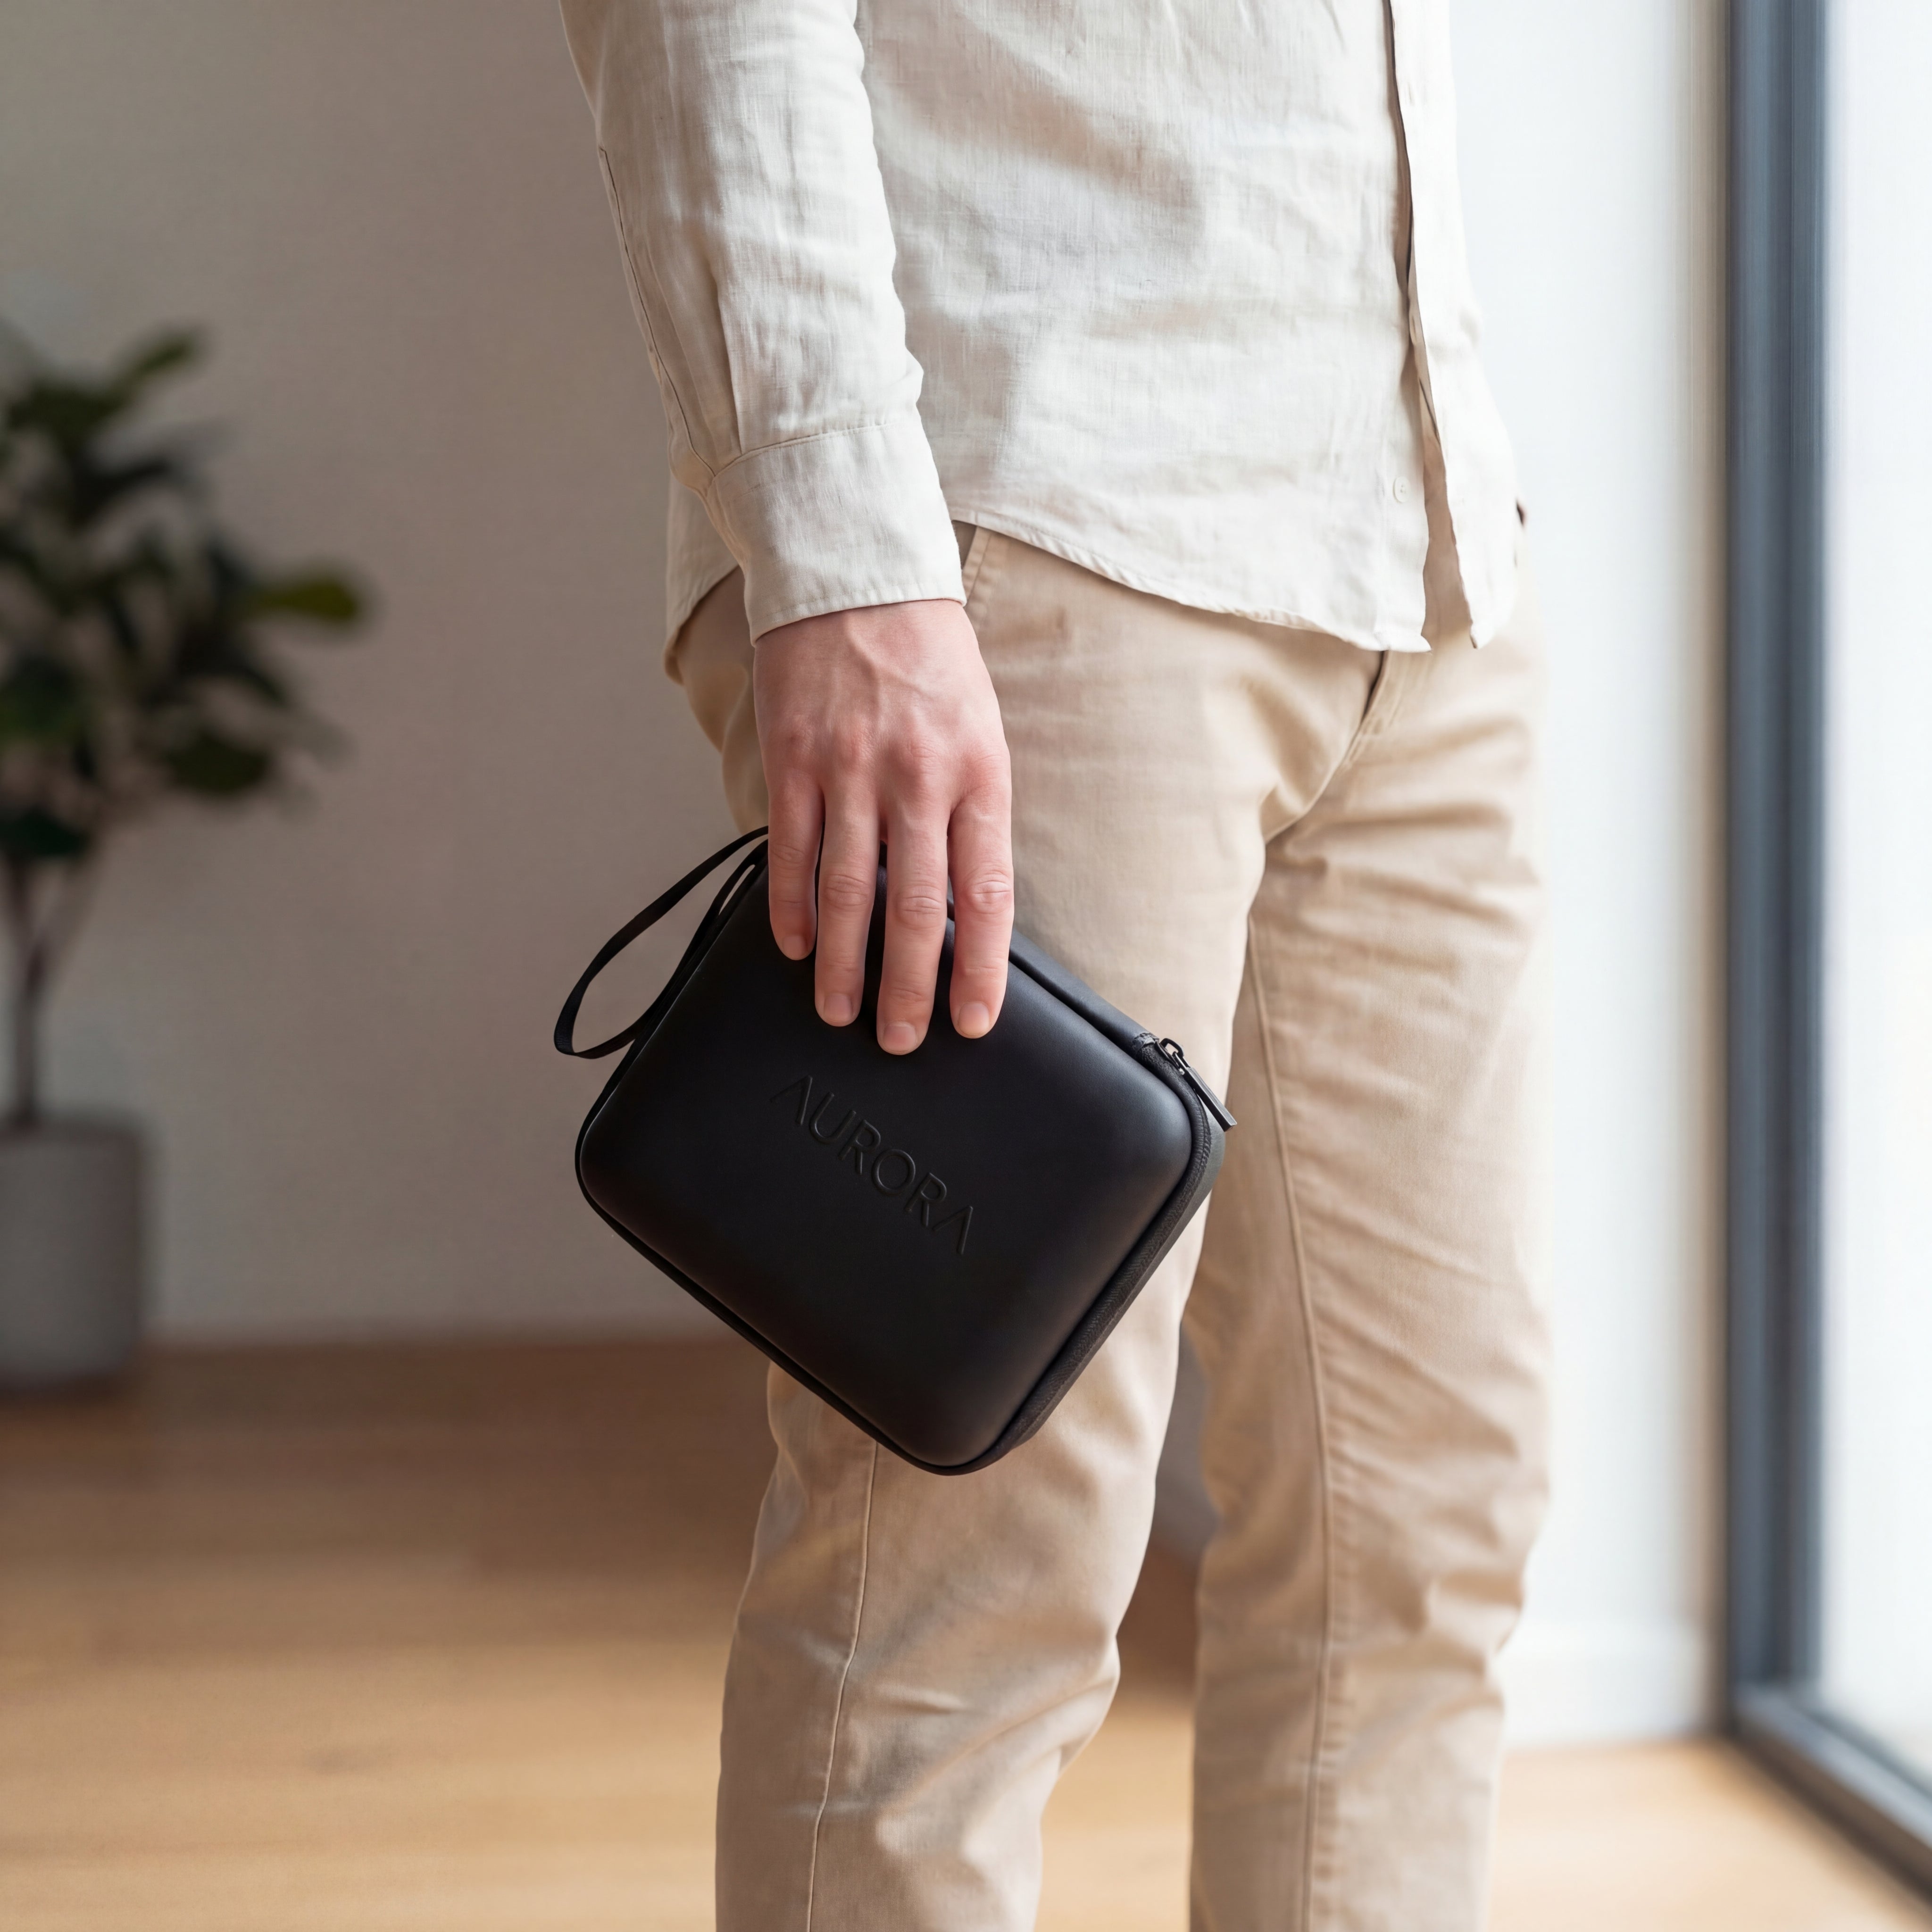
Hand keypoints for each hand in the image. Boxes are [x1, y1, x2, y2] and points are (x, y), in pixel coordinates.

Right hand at [754, 597, 1012, 1053]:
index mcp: (978, 773)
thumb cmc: (929, 660)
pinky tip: (794, 947)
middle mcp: (916, 777)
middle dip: (907, 989)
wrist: (858, 576)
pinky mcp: (793, 759)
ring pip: (846, 893)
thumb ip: (970, 813)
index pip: (986, 894)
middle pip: (914, 910)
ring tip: (841, 1013)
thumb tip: (957, 905)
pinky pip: (790, 852)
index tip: (973, 1021)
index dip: (981, 968)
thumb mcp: (979, 731)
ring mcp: (850, 770)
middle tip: (899, 1041)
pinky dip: (790, 909)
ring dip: (843, 965)